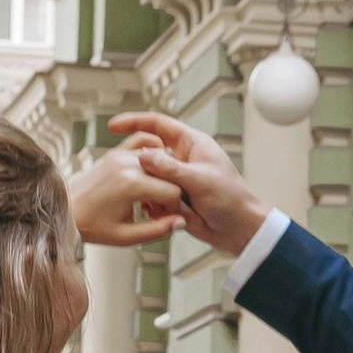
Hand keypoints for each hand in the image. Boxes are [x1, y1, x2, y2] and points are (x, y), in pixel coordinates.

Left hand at [66, 145, 183, 247]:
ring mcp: (120, 155)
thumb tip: (181, 222)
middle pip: (169, 174)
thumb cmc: (90, 225)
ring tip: (153, 192)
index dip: (173, 208)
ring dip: (162, 173)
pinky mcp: (115, 152)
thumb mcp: (125, 236)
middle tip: (158, 208)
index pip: (173, 191)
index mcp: (131, 185)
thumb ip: (157, 230)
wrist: (65, 209)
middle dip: (169, 191)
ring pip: (160, 156)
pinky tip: (152, 168)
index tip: (162, 217)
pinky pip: (142, 141)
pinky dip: (152, 150)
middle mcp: (127, 165)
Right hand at [105, 112, 269, 259]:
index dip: (135, 122)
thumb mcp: (199, 180)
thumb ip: (170, 168)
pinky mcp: (174, 198)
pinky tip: (164, 215)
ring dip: (151, 193)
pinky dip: (155, 207)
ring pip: (149, 180)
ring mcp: (177, 180)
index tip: (113, 126)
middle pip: (149, 155)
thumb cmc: (230, 200)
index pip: (158, 125)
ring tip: (167, 206)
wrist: (240, 230)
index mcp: (192, 144)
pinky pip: (154, 198)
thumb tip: (142, 155)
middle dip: (142, 170)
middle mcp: (182, 159)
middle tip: (140, 183)